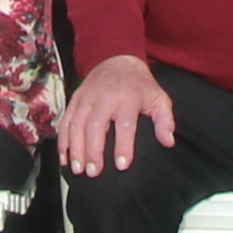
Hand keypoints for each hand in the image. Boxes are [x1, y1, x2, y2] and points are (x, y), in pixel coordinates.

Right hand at [58, 56, 171, 178]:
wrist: (117, 60)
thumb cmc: (140, 87)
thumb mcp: (159, 98)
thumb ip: (165, 120)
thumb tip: (168, 142)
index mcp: (128, 97)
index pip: (125, 123)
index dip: (123, 145)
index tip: (122, 166)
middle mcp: (105, 97)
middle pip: (95, 125)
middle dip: (93, 150)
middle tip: (94, 173)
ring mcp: (87, 98)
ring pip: (76, 124)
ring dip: (75, 148)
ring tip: (77, 170)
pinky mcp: (75, 100)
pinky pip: (65, 121)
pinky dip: (63, 140)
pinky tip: (64, 158)